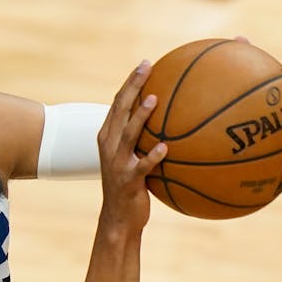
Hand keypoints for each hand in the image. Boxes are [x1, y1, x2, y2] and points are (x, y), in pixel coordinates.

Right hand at [99, 61, 167, 229]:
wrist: (119, 217)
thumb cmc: (131, 184)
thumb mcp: (133, 157)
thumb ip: (144, 138)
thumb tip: (172, 120)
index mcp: (109, 136)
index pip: (118, 102)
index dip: (130, 82)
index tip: (145, 64)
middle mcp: (110, 145)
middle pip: (120, 109)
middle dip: (132, 86)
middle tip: (147, 68)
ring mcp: (117, 162)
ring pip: (128, 133)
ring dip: (141, 116)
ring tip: (154, 99)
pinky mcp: (128, 180)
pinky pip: (142, 166)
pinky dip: (153, 156)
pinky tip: (166, 148)